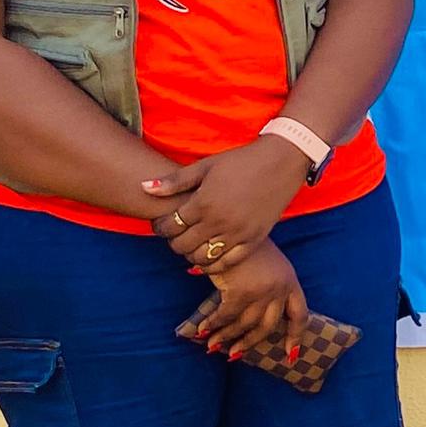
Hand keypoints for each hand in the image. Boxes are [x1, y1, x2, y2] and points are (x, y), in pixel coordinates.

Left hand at [145, 136, 310, 270]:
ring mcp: (238, 233)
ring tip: (191, 245)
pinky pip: (229, 262)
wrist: (281, 162)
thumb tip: (144, 187)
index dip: (160, 227)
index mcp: (203, 202)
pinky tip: (209, 257)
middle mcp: (219, 222)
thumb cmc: (241, 161)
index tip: (162, 224)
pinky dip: (214, 265)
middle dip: (173, 242)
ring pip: (203, 258)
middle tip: (175, 235)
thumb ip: (174, 181)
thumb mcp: (205, 166)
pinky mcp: (255, 239)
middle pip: (182, 245)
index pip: (170, 226)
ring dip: (191, 255)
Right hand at [192, 238, 309, 364]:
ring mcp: (263, 290)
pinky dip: (213, 324)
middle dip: (251, 342)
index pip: (299, 315)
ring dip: (227, 336)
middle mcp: (281, 287)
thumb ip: (265, 287)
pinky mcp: (242, 291)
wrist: (229, 223)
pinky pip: (226, 315)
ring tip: (212, 344)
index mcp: (291, 280)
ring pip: (245, 324)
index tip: (290, 355)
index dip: (295, 336)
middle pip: (269, 325)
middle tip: (235, 353)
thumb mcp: (264, 264)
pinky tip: (202, 328)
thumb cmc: (242, 241)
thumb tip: (252, 314)